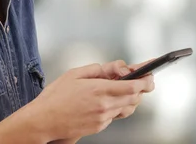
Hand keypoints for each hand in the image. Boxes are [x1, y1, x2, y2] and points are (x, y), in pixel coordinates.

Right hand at [27, 63, 152, 140]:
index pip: (133, 87)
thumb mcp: (74, 74)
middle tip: (142, 80)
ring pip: (127, 108)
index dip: (146, 81)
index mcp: (99, 90)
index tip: (150, 75)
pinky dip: (116, 107)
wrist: (44, 120)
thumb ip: (97, 69)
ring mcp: (103, 118)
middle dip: (141, 88)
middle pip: (135, 98)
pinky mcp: (99, 127)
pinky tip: (107, 100)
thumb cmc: (56, 97)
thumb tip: (114, 69)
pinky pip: (115, 116)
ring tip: (123, 89)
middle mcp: (104, 106)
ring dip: (130, 98)